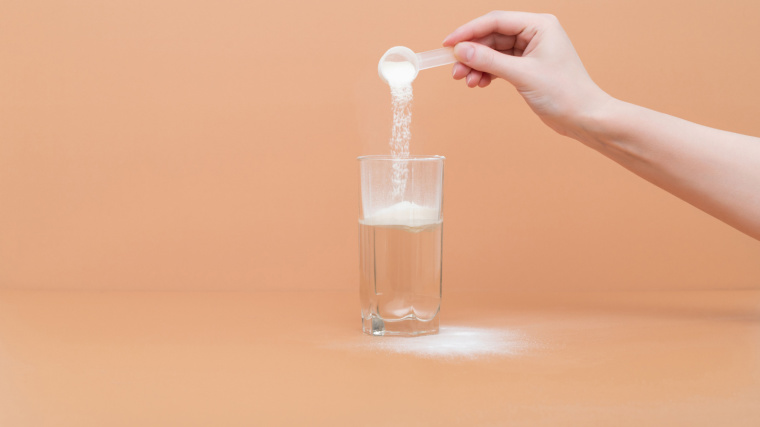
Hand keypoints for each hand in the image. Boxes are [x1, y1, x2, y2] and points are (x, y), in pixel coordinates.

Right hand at [443, 11, 612, 138]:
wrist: (583, 117)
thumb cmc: (564, 93)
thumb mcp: (522, 75)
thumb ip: (489, 61)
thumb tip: (461, 51)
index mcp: (539, 25)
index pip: (496, 20)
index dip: (469, 31)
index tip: (448, 44)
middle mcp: (535, 33)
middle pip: (492, 36)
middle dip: (472, 54)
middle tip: (455, 71)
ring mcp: (531, 50)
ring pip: (494, 52)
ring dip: (478, 66)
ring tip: (467, 82)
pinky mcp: (528, 66)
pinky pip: (500, 64)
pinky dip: (488, 73)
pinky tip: (481, 83)